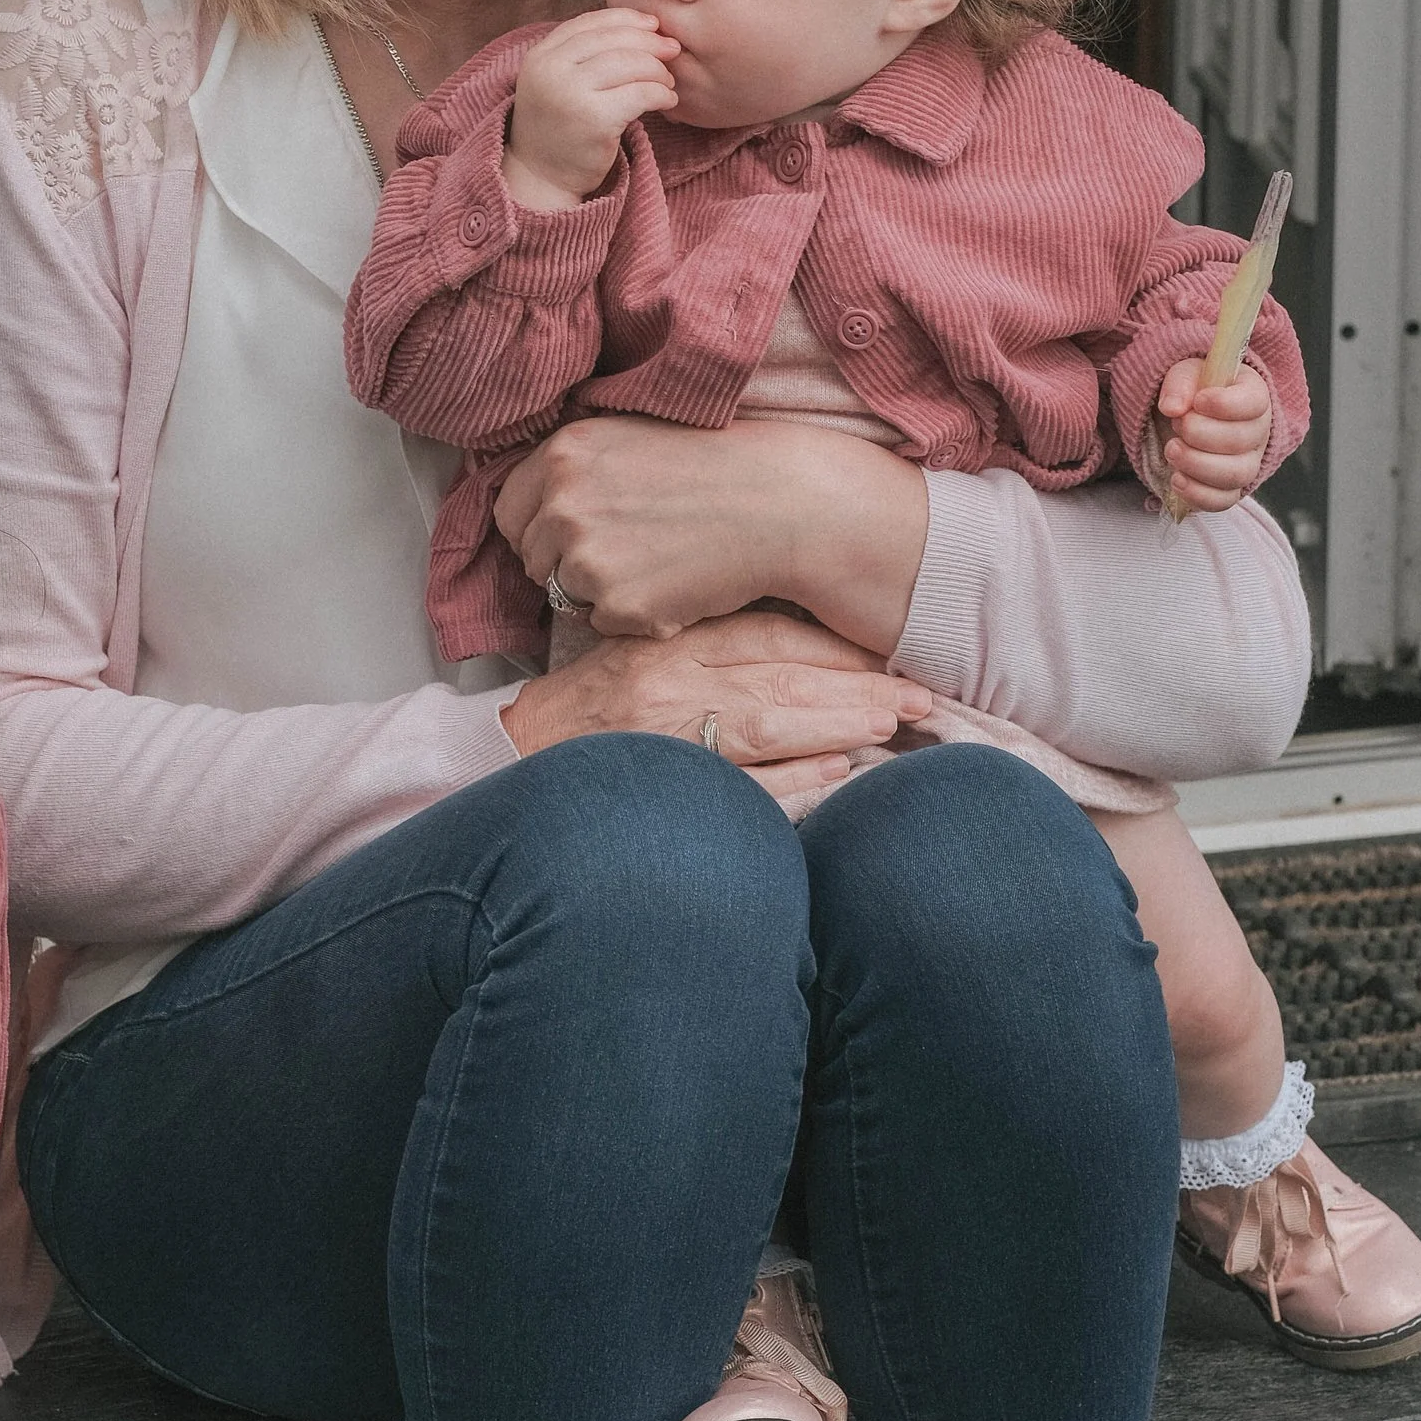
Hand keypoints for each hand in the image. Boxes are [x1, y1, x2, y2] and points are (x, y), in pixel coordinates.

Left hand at [497, 413, 931, 650]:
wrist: (779, 506)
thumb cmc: (711, 469)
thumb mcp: (627, 437)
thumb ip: (573, 465)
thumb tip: (531, 500)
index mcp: (562, 453)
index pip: (507, 510)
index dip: (537, 527)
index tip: (570, 532)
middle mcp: (563, 503)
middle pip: (529, 557)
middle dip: (563, 561)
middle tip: (623, 550)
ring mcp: (587, 557)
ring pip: (563, 593)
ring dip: (597, 589)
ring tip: (654, 562)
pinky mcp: (618, 604)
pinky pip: (601, 623)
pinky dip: (631, 614)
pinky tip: (673, 584)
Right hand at [505, 608, 933, 818]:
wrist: (501, 765)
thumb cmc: (577, 715)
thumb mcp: (634, 657)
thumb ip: (703, 648)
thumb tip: (793, 654)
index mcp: (665, 642)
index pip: (765, 632)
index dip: (833, 643)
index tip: (887, 651)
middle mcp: (668, 683)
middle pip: (781, 677)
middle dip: (857, 686)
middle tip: (919, 696)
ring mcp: (664, 737)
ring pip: (770, 725)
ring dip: (839, 724)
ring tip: (892, 726)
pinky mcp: (660, 787)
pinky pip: (742, 788)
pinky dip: (794, 782)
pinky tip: (837, 777)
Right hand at [506, 9, 677, 207]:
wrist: (541, 178)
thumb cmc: (559, 128)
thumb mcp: (556, 82)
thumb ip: (581, 55)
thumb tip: (642, 27)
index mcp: (540, 56)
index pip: (589, 22)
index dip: (626, 19)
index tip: (652, 25)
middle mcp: (551, 70)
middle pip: (613, 39)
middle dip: (649, 42)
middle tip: (672, 50)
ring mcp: (571, 94)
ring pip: (630, 63)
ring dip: (658, 70)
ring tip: (668, 82)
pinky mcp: (595, 120)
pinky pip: (641, 94)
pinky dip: (662, 93)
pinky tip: (668, 100)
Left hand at [1154, 358, 1274, 513]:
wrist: (1187, 418)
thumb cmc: (1193, 392)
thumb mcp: (1185, 375)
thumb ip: (1180, 384)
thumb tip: (1172, 407)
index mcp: (1253, 396)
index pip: (1254, 403)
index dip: (1225, 405)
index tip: (1198, 401)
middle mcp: (1258, 433)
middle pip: (1241, 441)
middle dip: (1201, 434)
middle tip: (1177, 424)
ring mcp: (1247, 464)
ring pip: (1235, 474)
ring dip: (1196, 464)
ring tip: (1172, 450)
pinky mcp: (1230, 489)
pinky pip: (1223, 501)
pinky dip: (1197, 494)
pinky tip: (1177, 478)